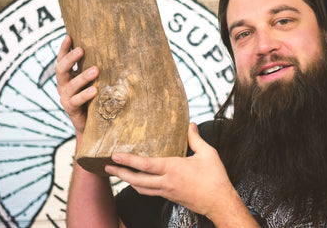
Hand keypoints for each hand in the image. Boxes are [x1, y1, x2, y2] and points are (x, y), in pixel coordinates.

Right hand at [55, 35, 98, 135]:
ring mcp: (65, 97)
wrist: (90, 123)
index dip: (64, 49)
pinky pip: (77, 101)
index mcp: (66, 77)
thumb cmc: (94, 98)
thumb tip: (108, 50)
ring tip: (96, 70)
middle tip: (81, 49)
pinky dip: (85, 95)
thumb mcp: (93, 81)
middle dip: (71, 59)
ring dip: (83, 76)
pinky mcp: (71, 109)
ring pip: (71, 85)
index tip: (69, 36)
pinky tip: (94, 90)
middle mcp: (63, 85)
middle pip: (62, 69)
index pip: (62, 60)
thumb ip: (94, 69)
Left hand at [105, 123, 237, 217]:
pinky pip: (150, 192)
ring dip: (128, 181)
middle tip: (107, 167)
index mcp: (173, 169)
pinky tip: (139, 182)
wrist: (219, 203)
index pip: (145, 165)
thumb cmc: (215, 177)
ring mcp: (167, 192)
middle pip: (137, 180)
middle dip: (120, 173)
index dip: (128, 160)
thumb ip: (196, 138)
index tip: (114, 155)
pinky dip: (140, 187)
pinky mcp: (170, 198)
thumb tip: (190, 124)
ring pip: (141, 188)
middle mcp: (166, 182)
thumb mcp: (208, 153)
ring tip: (118, 174)